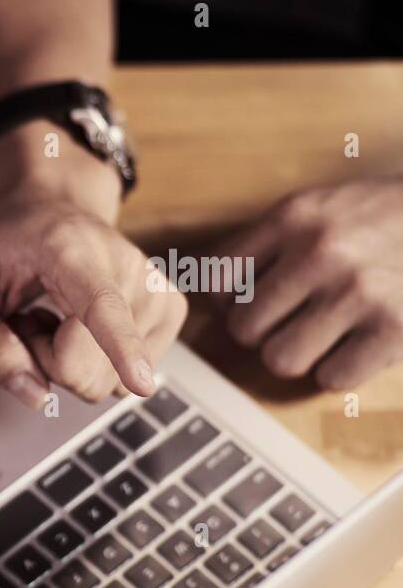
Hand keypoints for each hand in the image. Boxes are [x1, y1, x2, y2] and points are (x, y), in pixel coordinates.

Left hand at [0, 123, 185, 406]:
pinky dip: (93, 364)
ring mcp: (154, 290)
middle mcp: (126, 266)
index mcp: (71, 251)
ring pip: (105, 382)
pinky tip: (77, 326)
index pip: (100, 307)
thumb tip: (37, 396)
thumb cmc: (1, 246)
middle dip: (44, 361)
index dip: (120, 347)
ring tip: (52, 315)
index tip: (141, 381)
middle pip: (85, 372)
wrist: (44, 209)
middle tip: (28, 317)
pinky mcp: (169, 312)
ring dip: (66, 362)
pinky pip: (122, 380)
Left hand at [218, 178, 402, 388]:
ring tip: (326, 330)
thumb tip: (204, 291)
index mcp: (294, 217)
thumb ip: (264, 243)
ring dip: (300, 354)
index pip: (217, 281)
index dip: (229, 300)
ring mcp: (359, 292)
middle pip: (244, 329)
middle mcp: (321, 252)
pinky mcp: (393, 330)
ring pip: (280, 360)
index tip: (253, 300)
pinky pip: (331, 379)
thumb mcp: (320, 208)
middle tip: (297, 316)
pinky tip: (359, 342)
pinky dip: (343, 369)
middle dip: (265, 330)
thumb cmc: (383, 220)